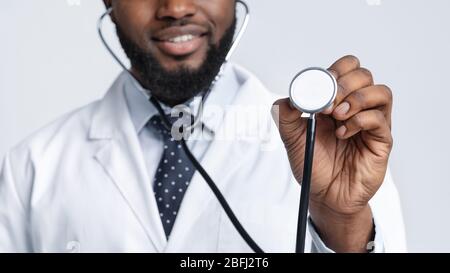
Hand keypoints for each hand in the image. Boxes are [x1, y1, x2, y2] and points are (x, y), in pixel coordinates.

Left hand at [273, 55, 392, 251]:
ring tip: (336, 117)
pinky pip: (380, 119)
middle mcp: (356, 107)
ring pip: (380, 92)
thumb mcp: (291, 138)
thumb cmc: (313, 165)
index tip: (319, 87)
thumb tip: (288, 98)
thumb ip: (285, 116)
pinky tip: (342, 134)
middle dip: (344, 84)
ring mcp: (370, 123)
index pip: (346, 68)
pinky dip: (360, 120)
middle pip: (364, 75)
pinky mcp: (381, 140)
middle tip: (327, 105)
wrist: (324, 195)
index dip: (335, 71)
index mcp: (336, 100)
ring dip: (356, 99)